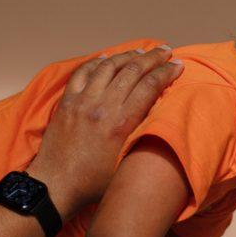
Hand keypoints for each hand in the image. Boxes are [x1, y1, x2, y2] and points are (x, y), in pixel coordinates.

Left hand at [28, 46, 182, 219]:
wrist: (57, 186)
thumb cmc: (93, 184)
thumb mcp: (126, 166)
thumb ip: (141, 140)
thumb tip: (157, 119)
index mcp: (120, 124)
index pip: (149, 87)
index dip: (166, 73)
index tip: (178, 66)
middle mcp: (102, 107)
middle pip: (132, 71)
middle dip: (153, 58)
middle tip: (166, 50)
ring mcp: (82, 101)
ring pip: (109, 67)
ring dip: (128, 55)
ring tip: (141, 52)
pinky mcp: (67, 102)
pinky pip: (83, 72)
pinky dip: (98, 62)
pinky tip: (107, 58)